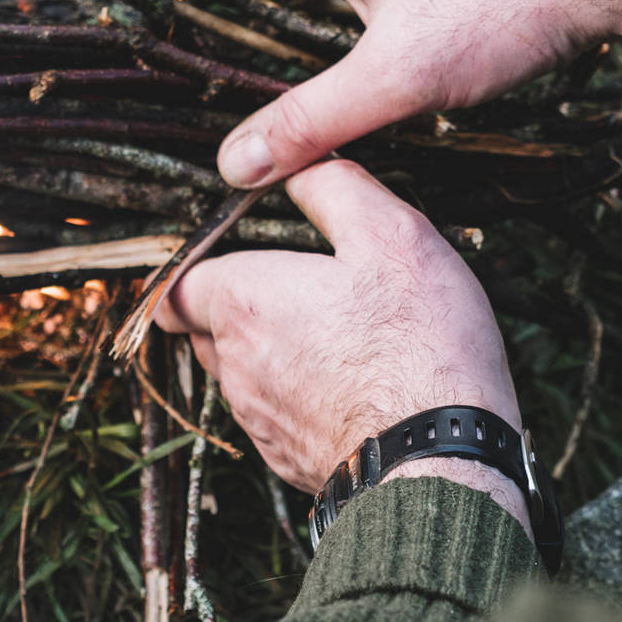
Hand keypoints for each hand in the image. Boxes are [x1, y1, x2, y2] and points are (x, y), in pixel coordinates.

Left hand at [156, 159, 526, 524]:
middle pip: (210, 328)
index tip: (235, 251)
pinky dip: (303, 395)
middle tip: (304, 287)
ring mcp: (260, 421)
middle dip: (241, 306)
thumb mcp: (392, 234)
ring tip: (342, 336)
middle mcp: (236, 366)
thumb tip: (301, 161)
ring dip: (276, 351)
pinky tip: (357, 383)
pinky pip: (279, 415)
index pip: (179, 283)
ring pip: (244, 373)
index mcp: (245, 302)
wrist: (442, 461)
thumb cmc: (419, 345)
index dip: (201, 263)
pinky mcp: (289, 460)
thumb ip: (335, 187)